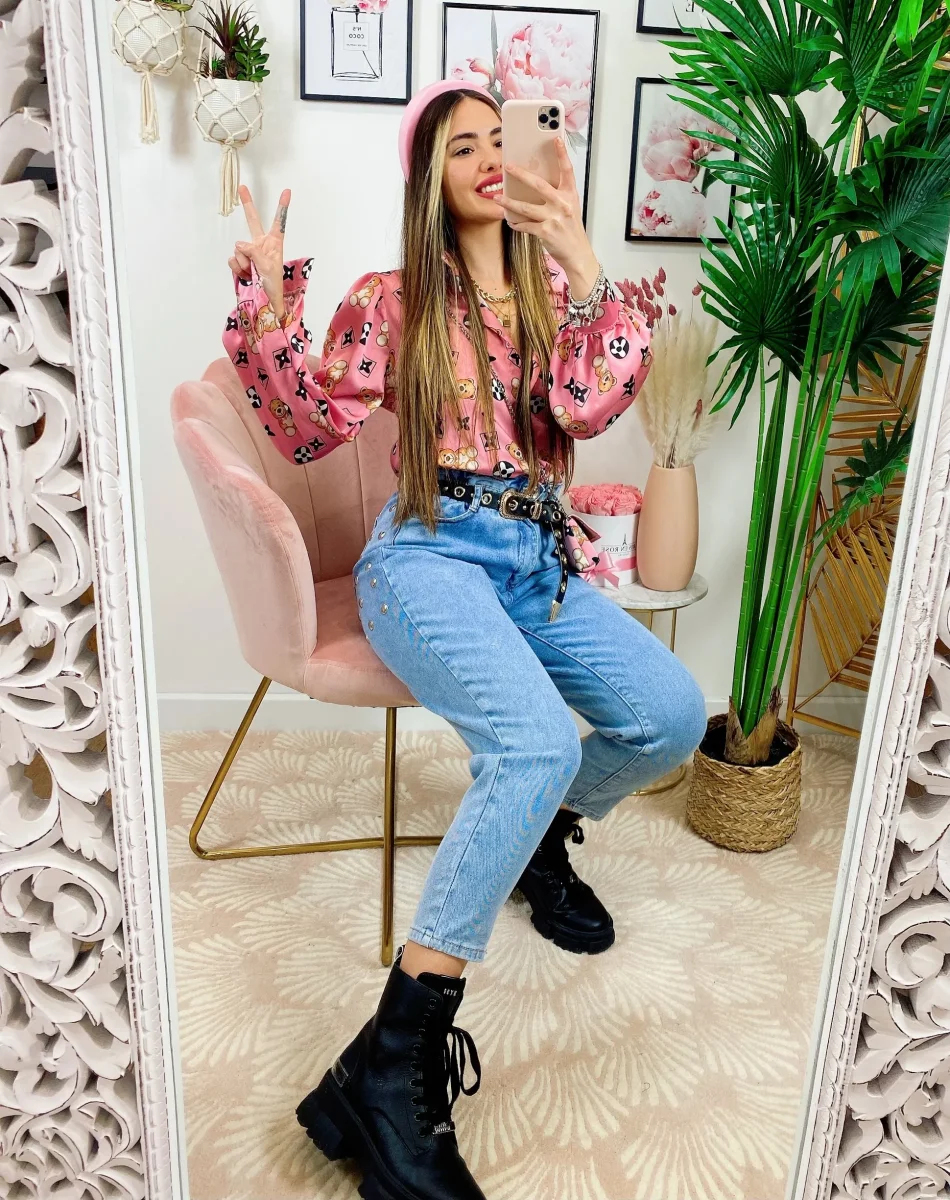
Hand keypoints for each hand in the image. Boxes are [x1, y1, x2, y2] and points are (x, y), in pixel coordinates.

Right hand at [229, 184, 290, 315]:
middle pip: (252, 220)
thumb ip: (255, 253)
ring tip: (254, 272)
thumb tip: (240, 244)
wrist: (264, 302)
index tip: (287, 191)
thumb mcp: (268, 268)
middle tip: (242, 187)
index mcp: (275, 243)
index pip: (279, 222)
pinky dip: (238, 268)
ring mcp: (249, 251)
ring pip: (239, 249)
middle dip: (247, 204)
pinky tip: (246, 274)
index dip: (282, 207)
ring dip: (245, 263)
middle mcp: (261, 244)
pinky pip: (233, 259)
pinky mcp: (240, 260)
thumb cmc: (273, 286)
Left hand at [494, 136, 597, 283]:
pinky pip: (525, 225)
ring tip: (497, 198)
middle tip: (508, 166)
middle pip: (539, 185)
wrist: (577, 253)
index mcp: (570, 194)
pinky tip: (508, 220)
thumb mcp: (570, 207)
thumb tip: (534, 182)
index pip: (567, 170)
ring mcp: (554, 218)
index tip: (555, 138)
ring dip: (509, 203)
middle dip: (521, 174)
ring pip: (526, 207)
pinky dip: (515, 223)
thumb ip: (557, 194)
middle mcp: (563, 204)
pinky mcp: (545, 232)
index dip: (561, 153)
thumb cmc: (571, 229)